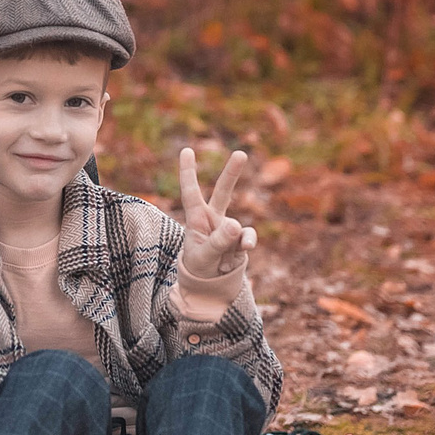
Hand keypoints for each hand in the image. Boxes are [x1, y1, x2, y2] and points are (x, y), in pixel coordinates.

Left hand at [178, 146, 256, 277]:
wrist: (211, 283)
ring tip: (221, 261)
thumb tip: (236, 226)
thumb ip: (218, 242)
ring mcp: (229, 227)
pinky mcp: (241, 238)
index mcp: (196, 218)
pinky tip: (233, 261)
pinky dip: (244, 248)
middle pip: (223, 191)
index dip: (188, 172)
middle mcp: (213, 218)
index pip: (190, 192)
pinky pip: (247, 239)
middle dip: (232, 173)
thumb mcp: (204, 256)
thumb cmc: (199, 266)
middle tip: (241, 153)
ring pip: (237, 227)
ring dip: (232, 244)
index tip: (186, 150)